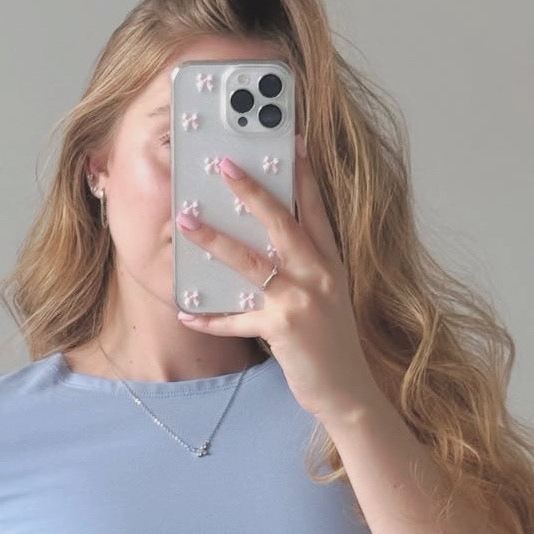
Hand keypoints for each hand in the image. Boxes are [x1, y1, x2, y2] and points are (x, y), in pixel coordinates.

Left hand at [174, 133, 379, 422]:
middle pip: (282, 222)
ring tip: (186, 221)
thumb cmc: (331, 342)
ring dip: (215, 240)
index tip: (293, 141)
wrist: (347, 391)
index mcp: (330, 262)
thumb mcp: (328, 295)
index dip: (304, 174)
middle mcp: (319, 275)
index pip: (316, 209)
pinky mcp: (282, 330)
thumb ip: (306, 267)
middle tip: (223, 165)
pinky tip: (187, 314)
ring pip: (251, 262)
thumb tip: (269, 244)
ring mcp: (301, 301)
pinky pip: (237, 319)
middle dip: (251, 191)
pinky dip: (211, 319)